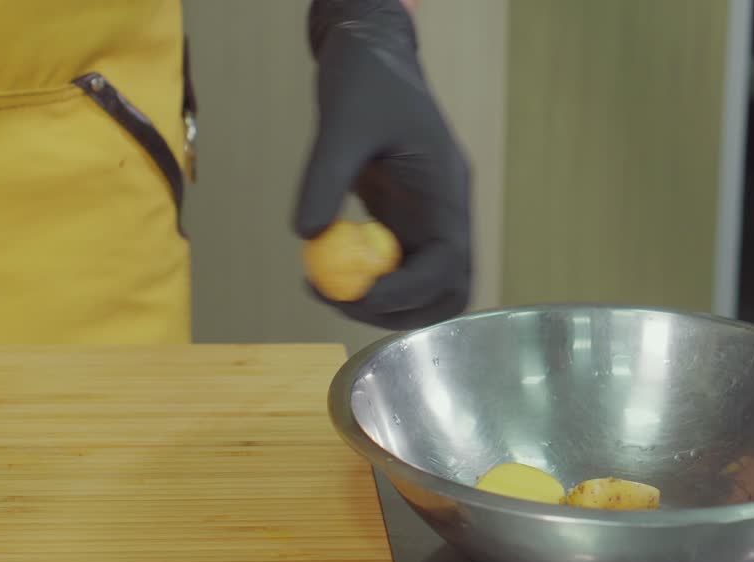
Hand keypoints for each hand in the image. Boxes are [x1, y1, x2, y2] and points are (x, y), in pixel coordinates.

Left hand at [295, 0, 470, 330]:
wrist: (371, 59)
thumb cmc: (364, 82)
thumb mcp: (340, 122)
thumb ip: (324, 178)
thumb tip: (307, 236)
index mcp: (446, 190)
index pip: (445, 265)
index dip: (404, 293)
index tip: (354, 297)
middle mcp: (445, 212)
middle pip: (443, 292)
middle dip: (394, 311)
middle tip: (335, 298)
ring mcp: (426, 221)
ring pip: (421, 289)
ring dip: (378, 303)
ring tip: (323, 285)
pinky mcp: (403, 223)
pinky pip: (393, 270)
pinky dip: (364, 282)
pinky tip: (325, 266)